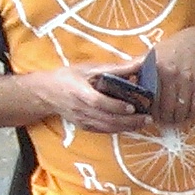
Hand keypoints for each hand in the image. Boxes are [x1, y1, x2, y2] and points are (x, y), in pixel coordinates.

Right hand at [30, 64, 151, 134]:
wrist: (46, 93)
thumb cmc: (68, 77)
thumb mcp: (88, 68)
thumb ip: (115, 68)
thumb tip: (140, 62)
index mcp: (79, 92)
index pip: (98, 102)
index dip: (115, 106)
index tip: (131, 106)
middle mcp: (80, 109)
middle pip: (107, 119)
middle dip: (129, 120)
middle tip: (148, 118)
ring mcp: (82, 120)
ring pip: (108, 128)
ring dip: (128, 127)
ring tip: (144, 122)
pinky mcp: (85, 126)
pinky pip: (104, 131)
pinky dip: (119, 129)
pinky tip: (131, 125)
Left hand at [147, 29, 194, 127]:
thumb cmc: (172, 49)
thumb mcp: (152, 54)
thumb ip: (138, 68)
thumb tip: (122, 82)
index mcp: (156, 68)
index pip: (151, 97)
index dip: (150, 111)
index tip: (149, 116)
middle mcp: (172, 75)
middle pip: (167, 107)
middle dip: (164, 118)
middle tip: (162, 121)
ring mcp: (188, 81)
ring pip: (181, 110)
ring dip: (177, 119)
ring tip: (173, 121)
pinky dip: (191, 116)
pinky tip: (186, 116)